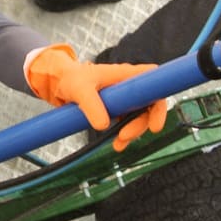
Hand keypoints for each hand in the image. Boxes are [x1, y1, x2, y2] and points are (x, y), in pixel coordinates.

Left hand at [26, 44, 166, 150]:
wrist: (61, 83)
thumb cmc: (72, 79)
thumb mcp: (79, 89)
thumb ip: (90, 105)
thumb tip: (103, 126)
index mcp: (126, 75)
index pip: (153, 85)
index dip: (159, 104)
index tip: (154, 125)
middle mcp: (131, 86)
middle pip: (149, 106)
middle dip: (141, 124)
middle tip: (125, 136)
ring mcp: (126, 98)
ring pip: (139, 117)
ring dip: (133, 132)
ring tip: (118, 144)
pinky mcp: (119, 108)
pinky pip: (128, 123)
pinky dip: (124, 135)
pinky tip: (117, 145)